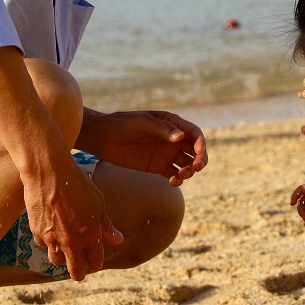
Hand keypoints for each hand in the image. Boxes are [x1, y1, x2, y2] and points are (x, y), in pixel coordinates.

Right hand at [22, 152, 123, 281]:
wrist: (48, 172)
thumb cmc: (77, 184)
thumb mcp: (98, 203)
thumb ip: (106, 226)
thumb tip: (117, 240)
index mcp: (90, 235)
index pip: (95, 262)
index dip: (96, 263)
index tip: (94, 260)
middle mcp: (71, 241)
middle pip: (75, 271)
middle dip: (79, 272)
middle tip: (79, 270)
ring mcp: (52, 238)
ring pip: (57, 261)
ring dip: (62, 258)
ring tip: (65, 249)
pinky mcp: (36, 232)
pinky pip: (43, 245)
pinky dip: (48, 242)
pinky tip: (52, 230)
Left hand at [83, 109, 207, 184]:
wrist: (104, 138)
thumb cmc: (122, 124)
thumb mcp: (142, 122)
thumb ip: (162, 128)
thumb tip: (180, 137)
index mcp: (173, 124)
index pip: (194, 133)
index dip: (200, 143)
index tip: (198, 152)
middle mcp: (173, 139)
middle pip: (195, 151)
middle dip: (200, 159)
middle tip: (196, 167)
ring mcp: (166, 154)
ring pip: (187, 164)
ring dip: (189, 171)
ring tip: (180, 175)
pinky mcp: (158, 167)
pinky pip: (174, 175)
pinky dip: (178, 180)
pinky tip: (172, 181)